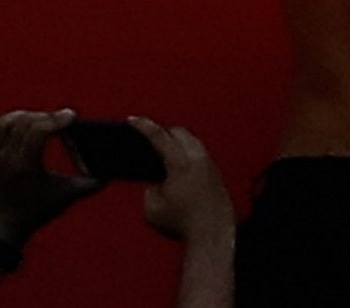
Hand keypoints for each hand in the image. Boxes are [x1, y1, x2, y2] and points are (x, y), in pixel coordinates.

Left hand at [0, 109, 100, 247]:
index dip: (57, 119)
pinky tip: (15, 119)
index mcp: (26, 166)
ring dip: (28, 115)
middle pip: (24, 120)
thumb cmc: (40, 208)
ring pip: (7, 121)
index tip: (73, 117)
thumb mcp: (70, 195)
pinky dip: (1, 120)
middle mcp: (8, 158)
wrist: (10, 222)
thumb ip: (93, 181)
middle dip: (47, 116)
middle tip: (62, 120)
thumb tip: (112, 168)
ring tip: (43, 120)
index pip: (38, 131)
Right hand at [128, 119, 232, 247]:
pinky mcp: (216, 172)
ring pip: (192, 141)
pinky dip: (187, 154)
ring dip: (177, 142)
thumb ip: (151, 188)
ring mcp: (210, 163)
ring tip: (163, 151)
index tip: (133, 120)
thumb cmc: (182, 220)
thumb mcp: (152, 206)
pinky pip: (199, 154)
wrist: (211, 229)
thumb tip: (156, 182)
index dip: (143, 126)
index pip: (159, 136)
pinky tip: (179, 165)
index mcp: (180, 162)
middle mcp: (198, 157)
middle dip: (163, 132)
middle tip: (148, 138)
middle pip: (179, 132)